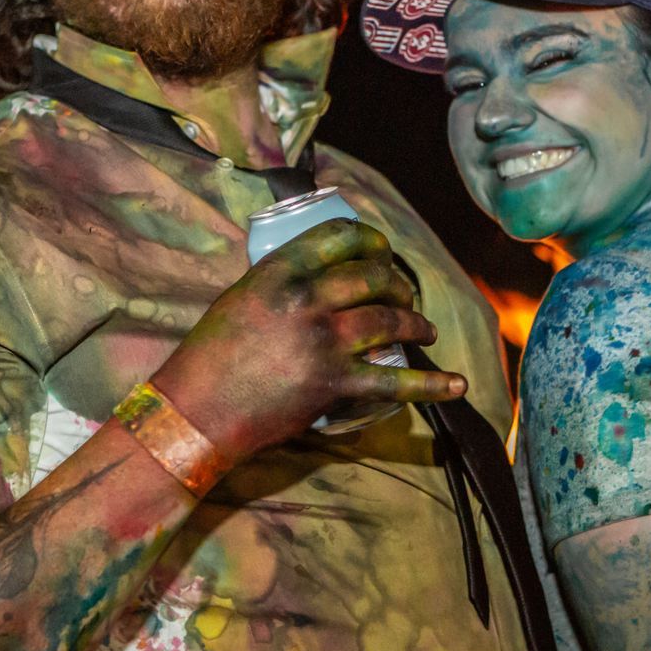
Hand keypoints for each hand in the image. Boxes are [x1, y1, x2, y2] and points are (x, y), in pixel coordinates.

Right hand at [153, 219, 466, 459]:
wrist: (195, 413)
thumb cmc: (208, 357)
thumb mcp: (240, 299)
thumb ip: (281, 284)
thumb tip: (317, 278)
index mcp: (278, 273)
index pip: (338, 237)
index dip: (369, 240)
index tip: (381, 249)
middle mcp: (306, 301)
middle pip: (372, 277)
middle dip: (397, 282)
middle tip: (404, 292)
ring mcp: (324, 344)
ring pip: (389, 321)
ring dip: (416, 322)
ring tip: (425, 328)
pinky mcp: (334, 385)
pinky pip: (394, 382)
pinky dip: (430, 384)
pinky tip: (455, 384)